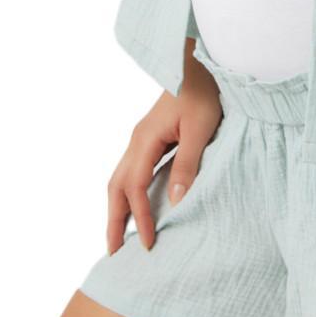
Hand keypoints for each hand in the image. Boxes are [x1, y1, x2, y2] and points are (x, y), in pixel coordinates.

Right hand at [105, 40, 221, 253]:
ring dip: (118, 207)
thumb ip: (187, 163)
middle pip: (115, 186)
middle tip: (113, 253)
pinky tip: (137, 204)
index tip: (148, 243)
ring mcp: (140, 137)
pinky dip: (127, 193)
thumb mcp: (201, 128)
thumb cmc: (202, 92)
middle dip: (113, 220)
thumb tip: (174, 201)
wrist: (196, 63)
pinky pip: (130, 170)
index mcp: (146, 139)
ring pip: (119, 178)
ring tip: (120, 235)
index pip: (135, 187)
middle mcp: (137, 140)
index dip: (139, 217)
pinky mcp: (149, 136)